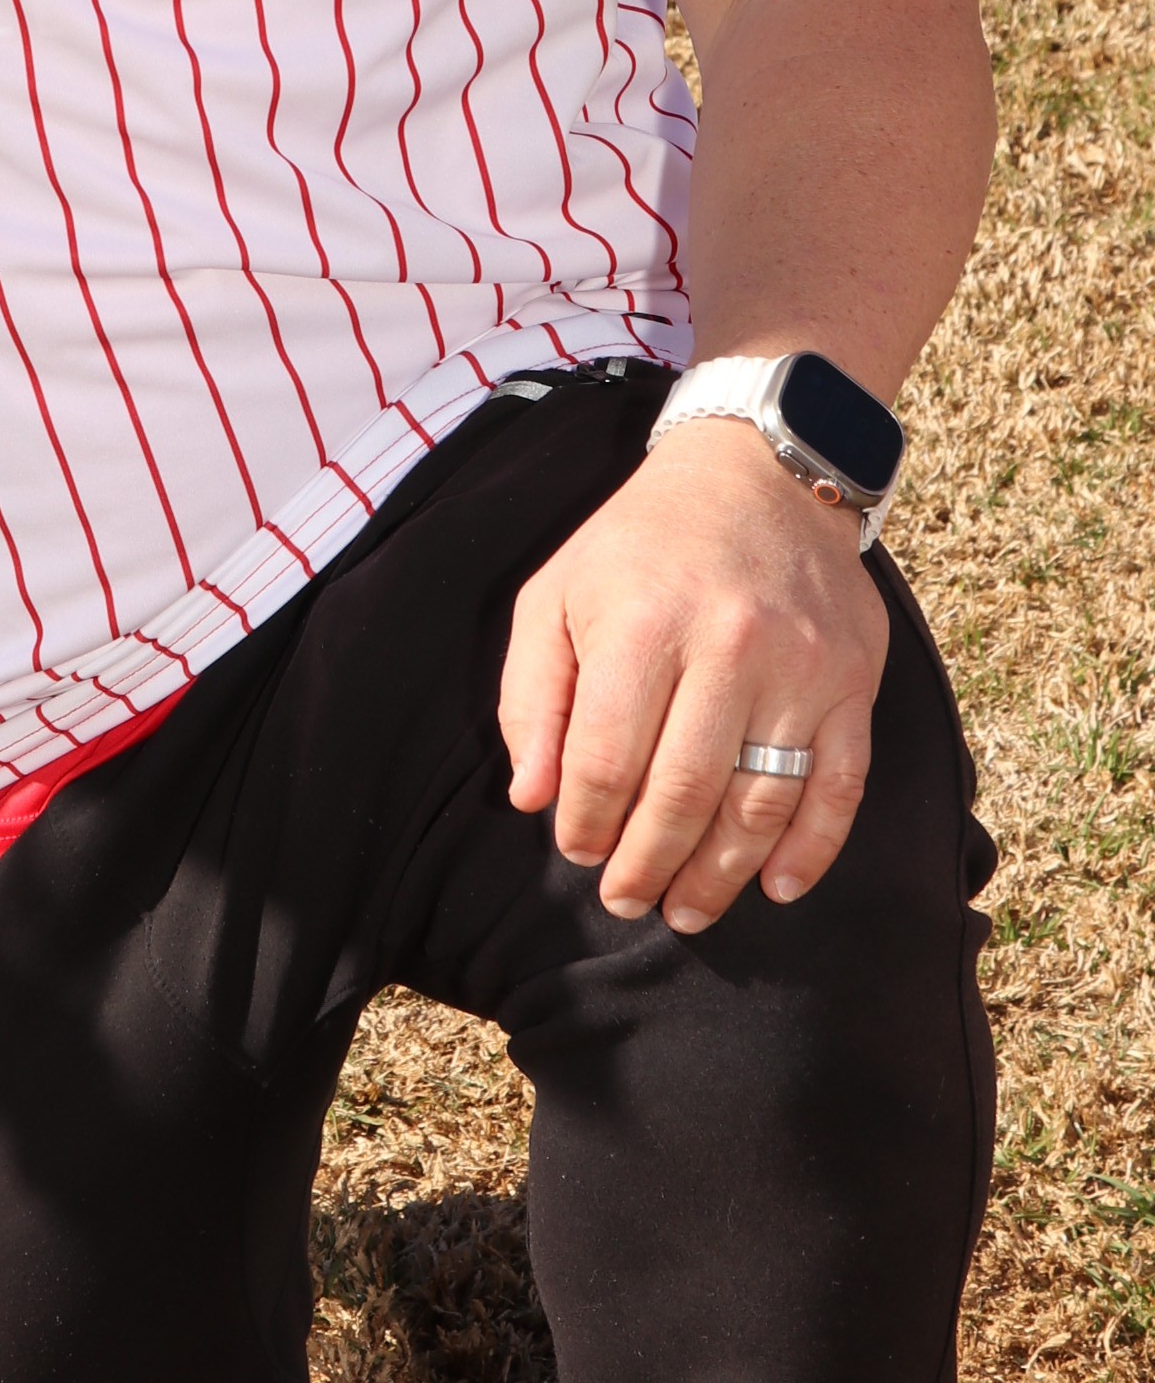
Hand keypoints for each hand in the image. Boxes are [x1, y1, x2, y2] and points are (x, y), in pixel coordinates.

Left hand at [499, 419, 888, 933]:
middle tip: (626, 902)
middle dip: (647, 864)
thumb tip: (530, 797)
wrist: (759, 471)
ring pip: (760, 803)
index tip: (577, 851)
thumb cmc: (641, 542)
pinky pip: (840, 785)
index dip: (585, 822)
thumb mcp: (556, 593)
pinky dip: (812, 848)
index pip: (606, 760)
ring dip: (721, 874)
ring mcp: (801, 669)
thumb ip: (532, 695)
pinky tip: (777, 886)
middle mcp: (728, 648)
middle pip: (683, 795)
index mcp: (644, 626)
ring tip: (686, 911)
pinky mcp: (853, 682)